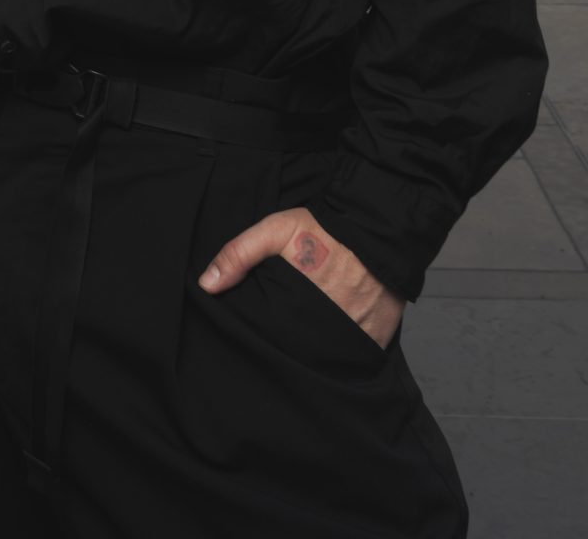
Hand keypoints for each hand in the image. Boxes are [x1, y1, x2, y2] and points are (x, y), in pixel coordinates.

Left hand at [198, 205, 404, 349]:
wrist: (380, 229)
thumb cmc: (326, 230)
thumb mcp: (277, 230)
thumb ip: (240, 253)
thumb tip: (207, 285)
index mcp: (296, 309)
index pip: (270, 339)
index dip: (264, 337)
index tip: (263, 330)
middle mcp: (325, 330)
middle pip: (298, 353)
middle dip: (290, 346)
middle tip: (288, 331)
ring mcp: (354, 338)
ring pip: (327, 358)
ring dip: (318, 351)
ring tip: (311, 336)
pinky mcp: (377, 341)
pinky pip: (357, 358)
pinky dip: (347, 353)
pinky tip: (339, 338)